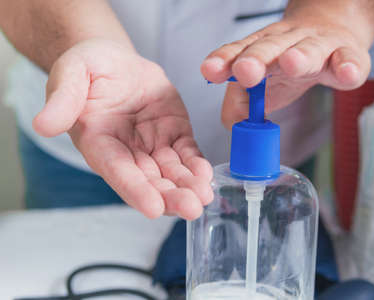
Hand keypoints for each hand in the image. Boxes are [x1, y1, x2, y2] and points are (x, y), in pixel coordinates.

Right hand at [33, 39, 212, 219]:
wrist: (116, 60)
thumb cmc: (90, 66)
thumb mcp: (72, 72)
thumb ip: (63, 97)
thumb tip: (43, 125)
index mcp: (98, 142)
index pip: (117, 170)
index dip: (135, 189)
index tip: (153, 207)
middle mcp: (126, 151)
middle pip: (148, 181)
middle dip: (170, 196)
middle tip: (191, 208)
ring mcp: (152, 145)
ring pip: (170, 173)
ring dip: (187, 186)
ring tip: (204, 197)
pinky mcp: (173, 134)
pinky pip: (186, 154)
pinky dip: (196, 165)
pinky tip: (207, 174)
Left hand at [201, 7, 373, 128]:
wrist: (332, 36)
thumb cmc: (289, 64)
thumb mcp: (262, 84)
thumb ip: (241, 103)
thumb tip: (233, 123)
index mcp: (261, 50)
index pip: (238, 52)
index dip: (224, 61)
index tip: (211, 71)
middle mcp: (286, 43)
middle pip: (269, 47)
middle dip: (256, 58)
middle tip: (246, 71)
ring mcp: (318, 46)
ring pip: (309, 48)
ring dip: (299, 56)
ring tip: (292, 63)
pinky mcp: (348, 54)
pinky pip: (348, 59)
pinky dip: (348, 66)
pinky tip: (346, 74)